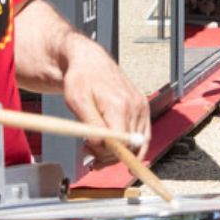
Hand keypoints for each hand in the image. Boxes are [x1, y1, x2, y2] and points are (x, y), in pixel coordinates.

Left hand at [58, 35, 150, 168]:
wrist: (91, 62)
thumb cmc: (82, 78)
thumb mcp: (77, 102)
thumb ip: (91, 125)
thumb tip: (101, 145)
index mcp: (119, 105)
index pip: (122, 143)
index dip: (108, 154)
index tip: (93, 157)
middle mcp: (135, 106)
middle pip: (131, 146)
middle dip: (109, 155)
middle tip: (89, 153)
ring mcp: (141, 107)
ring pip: (138, 144)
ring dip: (119, 152)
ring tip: (97, 149)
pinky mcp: (142, 107)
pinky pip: (142, 135)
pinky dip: (130, 145)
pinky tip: (115, 148)